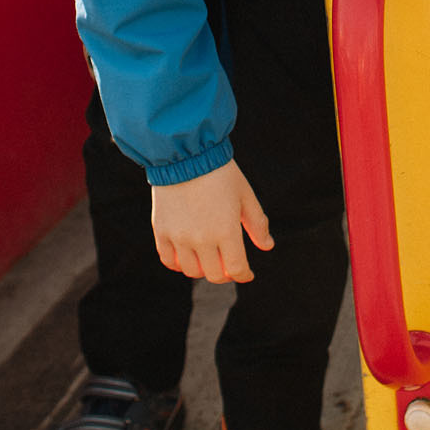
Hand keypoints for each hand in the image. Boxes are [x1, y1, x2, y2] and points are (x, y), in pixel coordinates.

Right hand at [151, 159, 273, 283]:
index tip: (247, 273)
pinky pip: (168, 260)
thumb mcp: (245, 195)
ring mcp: (179, 237)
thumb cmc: (220, 172)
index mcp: (226, 231)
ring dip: (203, 269)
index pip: (237, 269)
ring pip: (192, 271)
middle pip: (215, 275)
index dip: (244, 275)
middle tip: (229, 265)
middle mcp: (202, 239)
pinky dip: (178, 263)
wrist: (186, 153)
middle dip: (225, 273)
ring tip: (208, 257)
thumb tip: (267, 246)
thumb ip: (257, 223)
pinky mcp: (161, 231)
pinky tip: (187, 256)